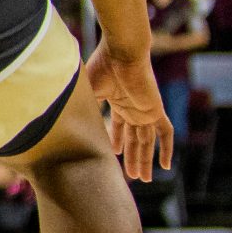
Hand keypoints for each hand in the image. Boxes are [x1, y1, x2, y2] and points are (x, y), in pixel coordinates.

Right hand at [86, 44, 173, 179]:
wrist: (121, 53)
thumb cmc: (101, 66)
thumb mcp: (87, 90)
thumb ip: (83, 106)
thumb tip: (65, 120)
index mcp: (119, 102)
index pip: (120, 127)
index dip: (117, 141)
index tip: (114, 155)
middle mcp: (134, 108)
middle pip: (135, 138)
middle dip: (133, 158)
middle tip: (132, 176)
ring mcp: (146, 111)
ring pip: (146, 141)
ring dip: (144, 160)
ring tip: (142, 179)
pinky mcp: (155, 111)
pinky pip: (165, 133)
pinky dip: (166, 149)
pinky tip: (165, 166)